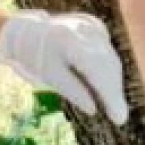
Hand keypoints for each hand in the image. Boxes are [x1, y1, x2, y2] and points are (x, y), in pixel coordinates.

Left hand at [0, 11, 129, 123]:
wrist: (24, 30)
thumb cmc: (34, 55)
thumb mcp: (49, 76)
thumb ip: (72, 90)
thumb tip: (93, 109)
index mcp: (71, 43)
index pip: (99, 73)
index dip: (111, 96)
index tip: (119, 118)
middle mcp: (85, 31)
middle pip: (109, 66)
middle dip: (114, 92)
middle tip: (119, 117)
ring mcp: (91, 26)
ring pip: (111, 59)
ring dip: (113, 83)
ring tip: (113, 105)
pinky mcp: (93, 26)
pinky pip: (106, 51)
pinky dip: (108, 69)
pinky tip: (107, 85)